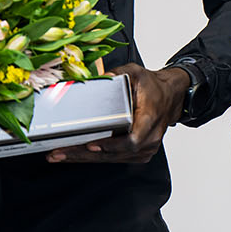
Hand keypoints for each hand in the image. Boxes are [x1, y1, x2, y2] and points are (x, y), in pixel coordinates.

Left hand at [46, 64, 187, 163]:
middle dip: (84, 154)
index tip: (91, 145)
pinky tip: (76, 155)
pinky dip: (95, 157)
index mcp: (150, 118)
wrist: (170, 97)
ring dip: (85, 158)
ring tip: (61, 154)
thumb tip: (102, 77)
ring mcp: (146, 148)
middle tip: (60, 153)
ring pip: (112, 158)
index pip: (132, 139)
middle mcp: (150, 137)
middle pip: (116, 153)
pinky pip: (115, 159)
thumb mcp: (136, 72)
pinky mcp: (139, 154)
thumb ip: (119, 73)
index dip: (111, 145)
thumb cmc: (153, 87)